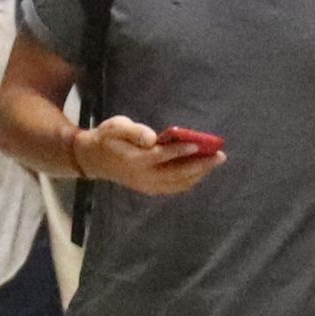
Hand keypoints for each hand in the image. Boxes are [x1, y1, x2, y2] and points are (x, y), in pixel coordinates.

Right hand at [74, 117, 222, 198]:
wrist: (94, 159)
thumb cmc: (108, 137)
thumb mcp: (116, 126)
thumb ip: (134, 132)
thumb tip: (153, 139)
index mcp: (134, 159)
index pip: (161, 156)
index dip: (179, 151)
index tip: (197, 145)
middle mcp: (142, 176)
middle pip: (176, 173)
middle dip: (200, 165)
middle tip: (220, 156)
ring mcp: (146, 185)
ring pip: (178, 183)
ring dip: (199, 174)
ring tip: (215, 161)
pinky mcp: (149, 189)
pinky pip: (174, 188)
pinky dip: (190, 180)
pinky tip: (201, 171)